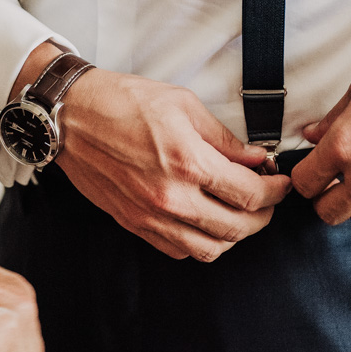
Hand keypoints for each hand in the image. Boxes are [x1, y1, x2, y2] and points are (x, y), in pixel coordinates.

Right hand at [57, 69, 291, 261]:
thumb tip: (254, 159)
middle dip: (262, 216)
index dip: (275, 192)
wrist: (69, 116)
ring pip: (209, 249)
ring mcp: (149, 215)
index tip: (281, 184)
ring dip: (233, 236)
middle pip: (236, 228)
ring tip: (239, 215)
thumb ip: (223, 138)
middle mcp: (170, 196)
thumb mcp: (182, 104)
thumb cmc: (120, 101)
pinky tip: (204, 222)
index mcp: (187, 162)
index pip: (249, 194)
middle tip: (267, 200)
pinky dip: (199, 243)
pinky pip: (177, 250)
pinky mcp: (132, 222)